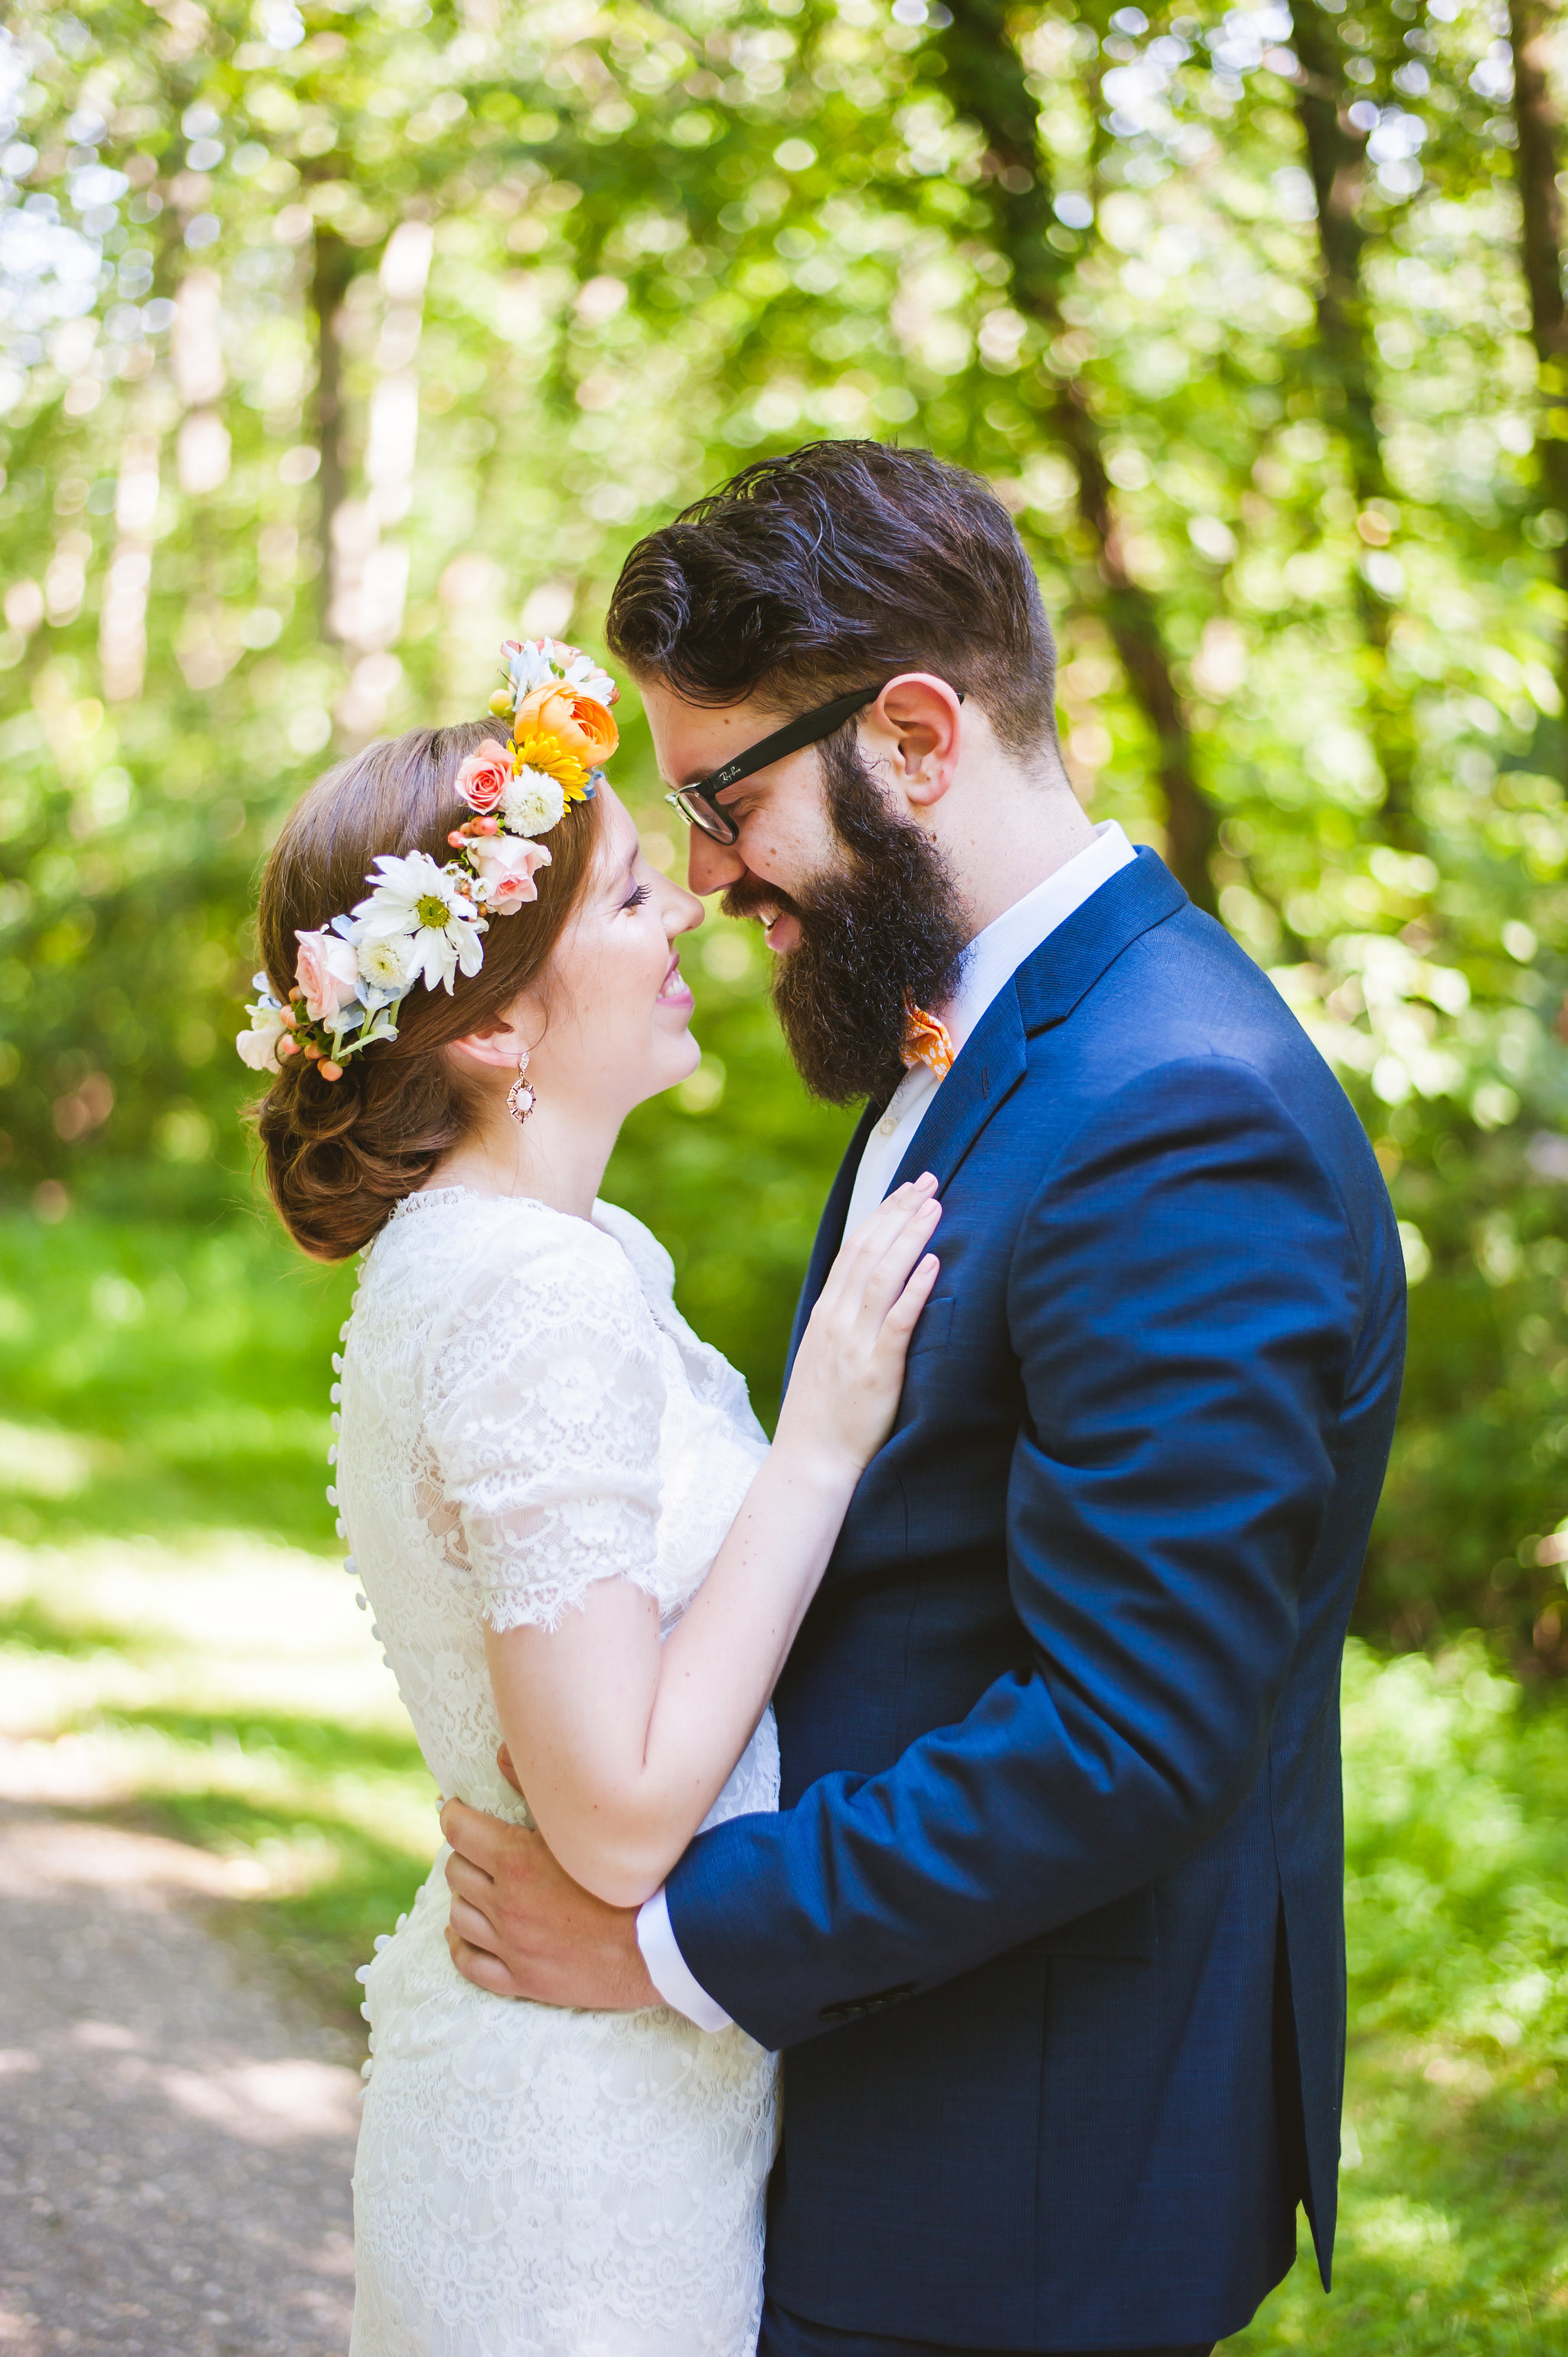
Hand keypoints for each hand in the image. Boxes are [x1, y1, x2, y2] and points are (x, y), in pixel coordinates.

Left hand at [440, 1784, 658, 2009]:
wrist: (663, 1941)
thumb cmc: (631, 1874)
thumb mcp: (585, 1824)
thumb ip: (537, 1785)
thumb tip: (501, 1756)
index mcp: (517, 1862)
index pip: (460, 1831)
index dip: (453, 1815)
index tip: (455, 1809)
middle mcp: (506, 1905)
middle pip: (457, 1872)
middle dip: (462, 1853)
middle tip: (476, 1846)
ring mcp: (512, 1947)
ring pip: (459, 1917)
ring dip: (464, 1895)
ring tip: (476, 1885)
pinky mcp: (523, 1981)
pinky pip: (471, 1965)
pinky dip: (460, 1946)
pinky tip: (463, 1934)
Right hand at [775, 1174, 940, 1478]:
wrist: (811, 1461)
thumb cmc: (823, 1414)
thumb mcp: (826, 1355)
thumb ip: (845, 1321)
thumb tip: (870, 1292)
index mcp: (826, 1312)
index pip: (853, 1248)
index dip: (882, 1213)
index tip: (906, 1187)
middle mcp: (837, 1319)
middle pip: (869, 1250)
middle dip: (900, 1210)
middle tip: (930, 1179)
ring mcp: (855, 1343)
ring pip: (883, 1275)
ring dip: (911, 1236)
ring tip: (937, 1206)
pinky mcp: (877, 1370)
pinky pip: (898, 1321)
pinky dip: (916, 1288)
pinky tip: (935, 1263)